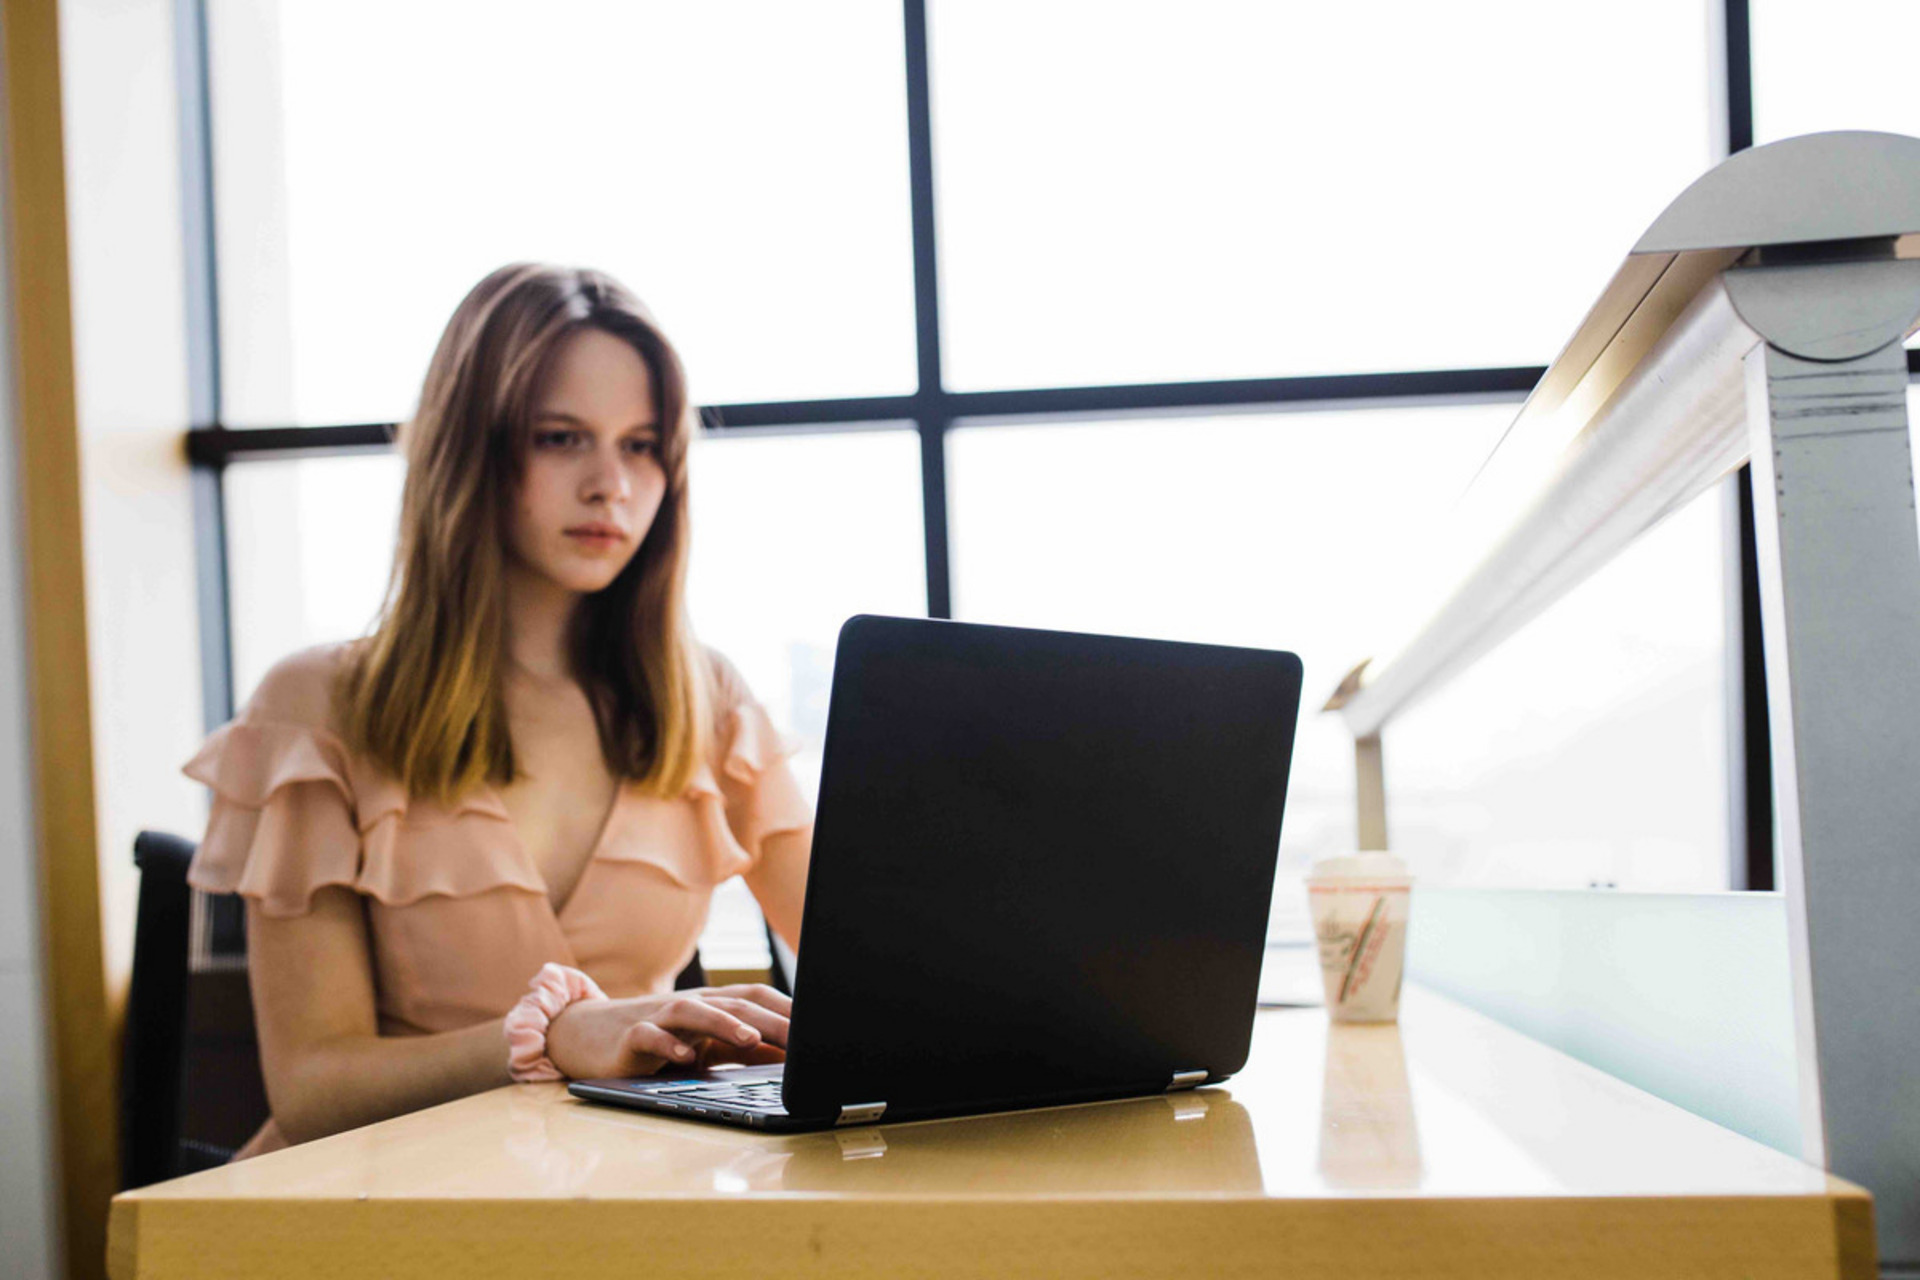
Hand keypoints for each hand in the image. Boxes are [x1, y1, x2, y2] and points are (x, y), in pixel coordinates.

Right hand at [545, 984, 791, 1079]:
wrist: (587, 1034)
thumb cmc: (657, 1042)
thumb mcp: (705, 1047)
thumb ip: (744, 1051)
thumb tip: (790, 1061)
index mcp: (713, 1005)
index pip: (758, 998)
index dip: (789, 1009)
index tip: (821, 1026)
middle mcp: (691, 1006)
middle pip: (735, 1004)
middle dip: (771, 1019)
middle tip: (803, 1037)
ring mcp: (659, 1018)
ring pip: (695, 1012)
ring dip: (724, 1023)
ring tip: (750, 1038)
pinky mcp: (629, 1037)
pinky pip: (649, 1037)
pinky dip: (667, 1045)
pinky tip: (683, 1057)